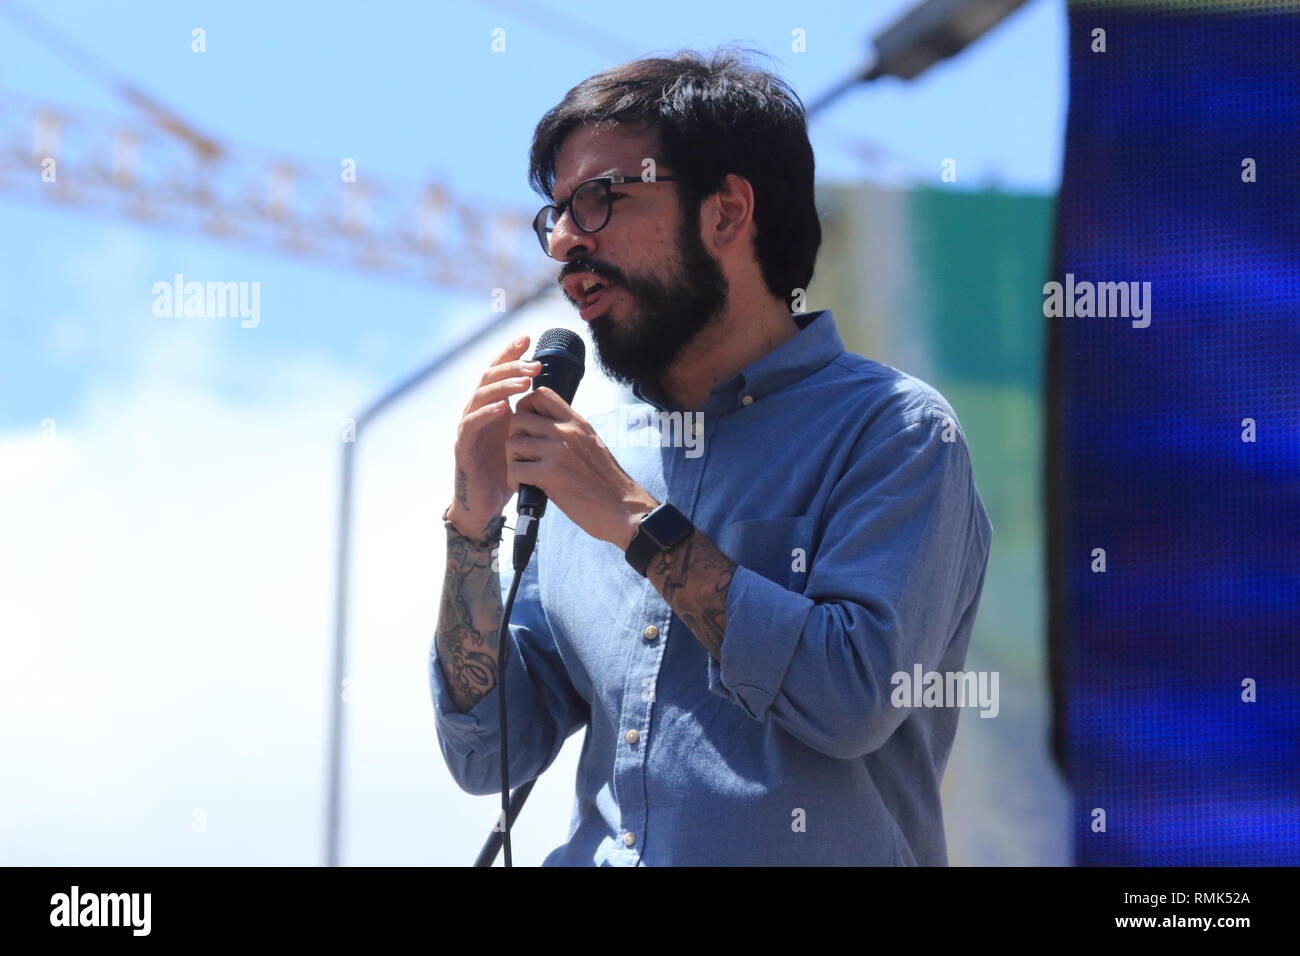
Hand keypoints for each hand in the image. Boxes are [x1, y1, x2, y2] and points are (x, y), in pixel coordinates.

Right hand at [447, 335, 541, 537]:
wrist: (487, 504)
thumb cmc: (506, 470)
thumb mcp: (523, 438)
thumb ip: (531, 417)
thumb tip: (554, 396)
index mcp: (492, 407)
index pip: (499, 372)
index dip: (510, 353)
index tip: (529, 338)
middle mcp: (477, 412)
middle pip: (488, 378)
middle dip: (510, 366)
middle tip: (534, 364)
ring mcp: (467, 428)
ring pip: (480, 397)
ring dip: (502, 387)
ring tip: (524, 382)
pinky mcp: (463, 447)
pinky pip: (471, 425)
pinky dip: (486, 414)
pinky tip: (503, 408)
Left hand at [505, 386, 657, 548]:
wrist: (622, 509)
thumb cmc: (605, 482)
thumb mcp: (590, 444)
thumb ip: (569, 431)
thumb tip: (542, 424)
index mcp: (577, 422)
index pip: (540, 394)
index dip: (525, 408)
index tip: (527, 428)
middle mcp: (567, 431)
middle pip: (518, 419)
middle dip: (514, 438)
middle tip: (523, 456)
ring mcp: (558, 451)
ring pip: (513, 444)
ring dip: (513, 461)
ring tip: (525, 474)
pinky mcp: (551, 474)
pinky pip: (515, 469)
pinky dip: (515, 481)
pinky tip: (526, 488)